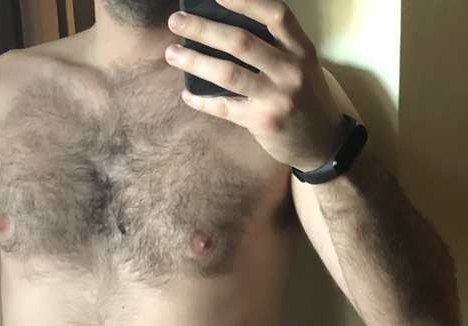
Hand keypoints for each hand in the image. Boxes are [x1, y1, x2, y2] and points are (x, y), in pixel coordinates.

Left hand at [165, 0, 344, 171]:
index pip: (275, 14)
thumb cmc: (307, 98)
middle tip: (176, 21)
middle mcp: (290, 70)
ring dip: (195, 61)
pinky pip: (225, 108)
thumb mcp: (303, 64)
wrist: (323, 143)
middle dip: (203, 29)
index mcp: (301, 49)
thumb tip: (229, 26)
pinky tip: (187, 95)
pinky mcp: (263, 122)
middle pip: (241, 41)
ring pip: (228, 73)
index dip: (245, 0)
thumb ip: (277, 46)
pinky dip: (202, 101)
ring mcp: (277, 97)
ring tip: (172, 53)